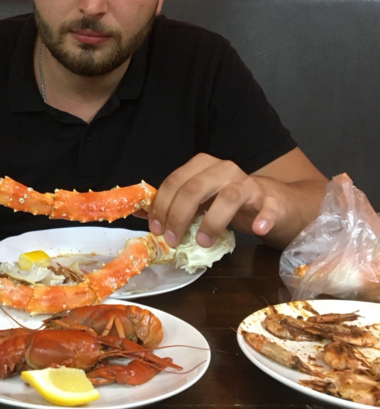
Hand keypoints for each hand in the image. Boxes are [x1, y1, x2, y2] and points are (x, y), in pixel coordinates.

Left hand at [146, 153, 282, 247]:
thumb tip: (139, 213)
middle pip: (196, 188)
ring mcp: (248, 183)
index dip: (162, 205)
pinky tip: (255, 230)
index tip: (155, 228)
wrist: (269, 201)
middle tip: (173, 239)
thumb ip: (171, 204)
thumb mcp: (197, 200)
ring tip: (203, 241)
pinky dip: (263, 217)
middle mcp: (223, 169)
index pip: (175, 181)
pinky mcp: (269, 199)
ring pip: (228, 197)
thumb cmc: (225, 200)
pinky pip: (268, 206)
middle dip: (179, 215)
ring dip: (213, 221)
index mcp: (201, 166)